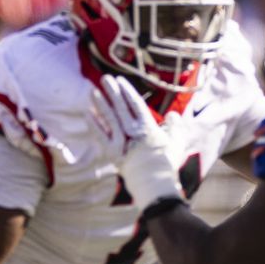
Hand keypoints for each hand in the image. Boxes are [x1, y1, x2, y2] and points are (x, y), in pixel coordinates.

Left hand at [91, 75, 184, 209]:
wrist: (154, 184)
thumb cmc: (167, 164)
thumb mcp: (177, 143)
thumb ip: (176, 127)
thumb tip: (173, 116)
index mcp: (148, 127)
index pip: (135, 104)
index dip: (127, 91)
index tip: (120, 80)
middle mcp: (133, 132)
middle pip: (120, 107)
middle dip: (112, 92)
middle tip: (105, 79)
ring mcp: (121, 142)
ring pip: (109, 119)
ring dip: (101, 104)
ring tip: (93, 91)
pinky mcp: (112, 153)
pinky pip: (100, 136)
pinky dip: (93, 124)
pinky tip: (87, 113)